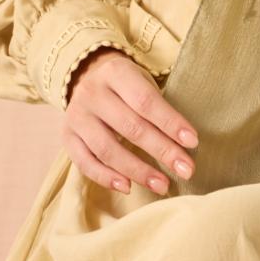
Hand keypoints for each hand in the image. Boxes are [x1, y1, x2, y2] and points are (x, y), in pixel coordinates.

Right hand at [61, 47, 198, 193]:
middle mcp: (92, 93)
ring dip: (137, 170)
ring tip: (162, 185)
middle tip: (186, 170)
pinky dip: (106, 177)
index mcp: (116, 73)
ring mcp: (77, 116)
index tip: (193, 142)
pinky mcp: (67, 137)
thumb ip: (159, 107)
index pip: (146, 101)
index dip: (170, 123)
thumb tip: (187, 144)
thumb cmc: (125, 85)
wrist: (85, 78)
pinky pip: (85, 162)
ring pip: (107, 149)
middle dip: (162, 151)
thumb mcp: (141, 81)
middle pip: (131, 127)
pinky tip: (127, 187)